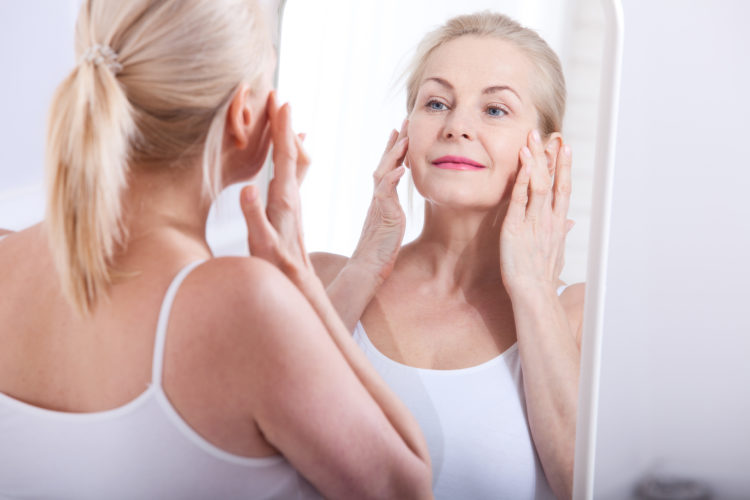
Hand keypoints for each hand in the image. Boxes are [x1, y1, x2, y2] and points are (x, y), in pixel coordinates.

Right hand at [240, 91, 311, 279]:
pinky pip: (293, 174)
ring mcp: (293, 202)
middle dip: (284, 124)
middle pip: (291, 153)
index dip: (282, 129)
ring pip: (294, 162)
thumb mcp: (260, 244)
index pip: (283, 157)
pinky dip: (290, 156)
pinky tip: (291, 152)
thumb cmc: (276, 267)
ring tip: (282, 116)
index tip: (281, 102)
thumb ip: (253, 217)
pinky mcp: (291, 209)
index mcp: (283, 201)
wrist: (298, 284)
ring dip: (287, 137)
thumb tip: (248, 188)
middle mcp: (292, 197)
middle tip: (277, 97)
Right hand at [350, 120, 408, 283]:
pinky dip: (392, 179)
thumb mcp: (388, 226)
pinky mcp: (382, 215)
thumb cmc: (378, 252)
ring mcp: (379, 205)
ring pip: (384, 173)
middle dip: (395, 143)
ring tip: (404, 138)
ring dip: (394, 155)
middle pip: (385, 164)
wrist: (367, 268)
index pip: (388, 169)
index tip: (401, 133)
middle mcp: (378, 198)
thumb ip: (390, 212)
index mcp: (381, 200)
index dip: (394, 151)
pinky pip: (386, 193)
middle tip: (403, 122)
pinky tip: (401, 169)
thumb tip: (395, 209)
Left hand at [499, 129, 573, 293]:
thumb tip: (569, 223)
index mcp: (557, 224)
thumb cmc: (542, 278)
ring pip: (538, 184)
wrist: (534, 295)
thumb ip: (561, 234)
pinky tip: (521, 160)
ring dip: (536, 159)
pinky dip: (521, 177)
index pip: (563, 189)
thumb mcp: (556, 253)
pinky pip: (519, 198)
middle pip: (553, 181)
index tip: (565, 147)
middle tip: (552, 133)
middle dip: (553, 156)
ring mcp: (533, 222)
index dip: (564, 167)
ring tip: (533, 138)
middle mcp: (548, 219)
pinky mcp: (516, 227)